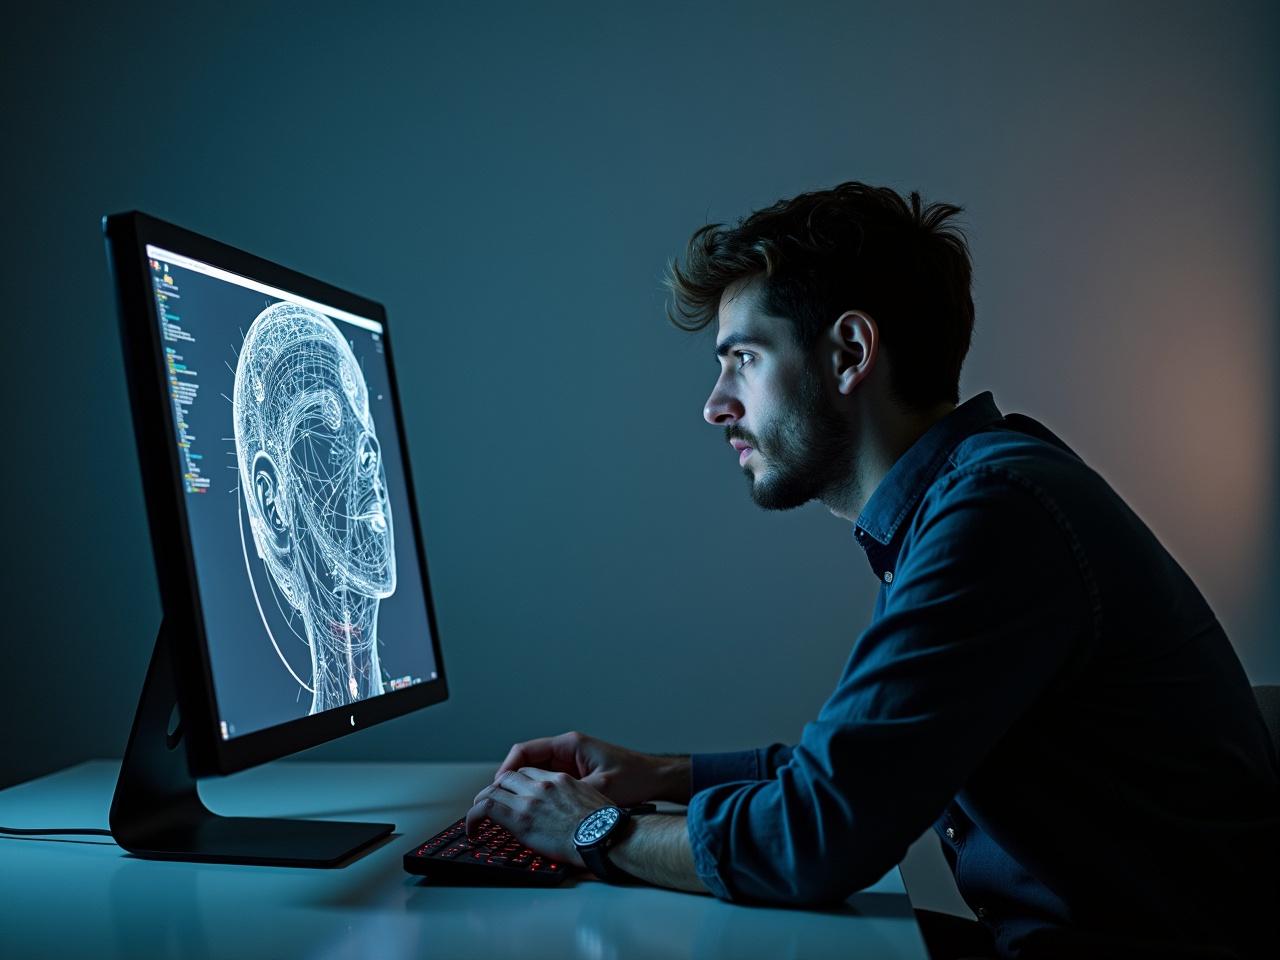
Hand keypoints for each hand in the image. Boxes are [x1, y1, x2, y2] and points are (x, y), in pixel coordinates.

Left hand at [466, 767, 612, 865]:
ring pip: (494, 789)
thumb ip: (576, 804)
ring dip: (483, 801)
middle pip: (509, 778)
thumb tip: (573, 819)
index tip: (513, 795)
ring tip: (478, 816)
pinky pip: (486, 807)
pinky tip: (473, 828)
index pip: (530, 773)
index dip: (516, 783)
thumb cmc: (606, 828)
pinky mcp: (520, 817)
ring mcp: (531, 799)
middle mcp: (544, 785)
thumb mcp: (594, 806)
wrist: (606, 837)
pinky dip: (474, 816)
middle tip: (491, 804)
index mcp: (562, 781)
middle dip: (497, 789)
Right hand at [494, 731, 687, 805]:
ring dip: (522, 790)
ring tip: (510, 812)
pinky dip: (538, 795)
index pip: (525, 751)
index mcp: (569, 745)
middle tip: (495, 805)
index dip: (506, 770)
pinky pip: (548, 783)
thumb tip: (544, 807)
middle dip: (509, 783)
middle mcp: (567, 750)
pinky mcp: (576, 776)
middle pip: (526, 762)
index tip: (495, 790)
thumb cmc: (635, 778)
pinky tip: (534, 813)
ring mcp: (571, 763)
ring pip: (535, 774)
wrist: (657, 779)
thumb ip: (572, 794)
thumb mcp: (602, 788)